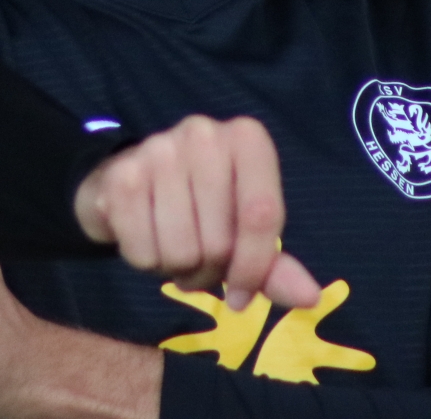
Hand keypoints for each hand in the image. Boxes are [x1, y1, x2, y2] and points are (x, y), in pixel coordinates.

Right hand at [72, 115, 319, 312]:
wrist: (123, 182)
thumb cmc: (197, 206)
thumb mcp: (242, 229)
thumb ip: (275, 265)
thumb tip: (309, 297)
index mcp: (247, 139)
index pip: (261, 215)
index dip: (253, 268)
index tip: (241, 296)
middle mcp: (204, 133)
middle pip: (220, 241)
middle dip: (208, 270)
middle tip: (197, 261)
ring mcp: (158, 149)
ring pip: (182, 252)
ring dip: (176, 269)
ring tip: (172, 248)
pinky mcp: (121, 175)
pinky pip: (143, 251)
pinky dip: (145, 262)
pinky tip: (145, 237)